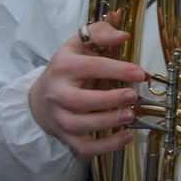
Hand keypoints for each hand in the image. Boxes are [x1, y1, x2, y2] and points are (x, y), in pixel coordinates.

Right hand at [28, 14, 147, 157]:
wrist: (40, 96)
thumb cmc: (67, 68)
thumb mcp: (79, 44)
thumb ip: (100, 34)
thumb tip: (122, 35)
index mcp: (64, 66)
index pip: (90, 67)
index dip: (116, 70)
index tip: (140, 73)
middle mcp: (58, 93)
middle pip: (79, 101)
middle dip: (108, 100)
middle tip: (133, 96)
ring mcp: (60, 116)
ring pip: (79, 125)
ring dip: (107, 123)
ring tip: (130, 115)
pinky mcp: (66, 135)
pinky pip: (83, 147)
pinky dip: (105, 147)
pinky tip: (126, 137)